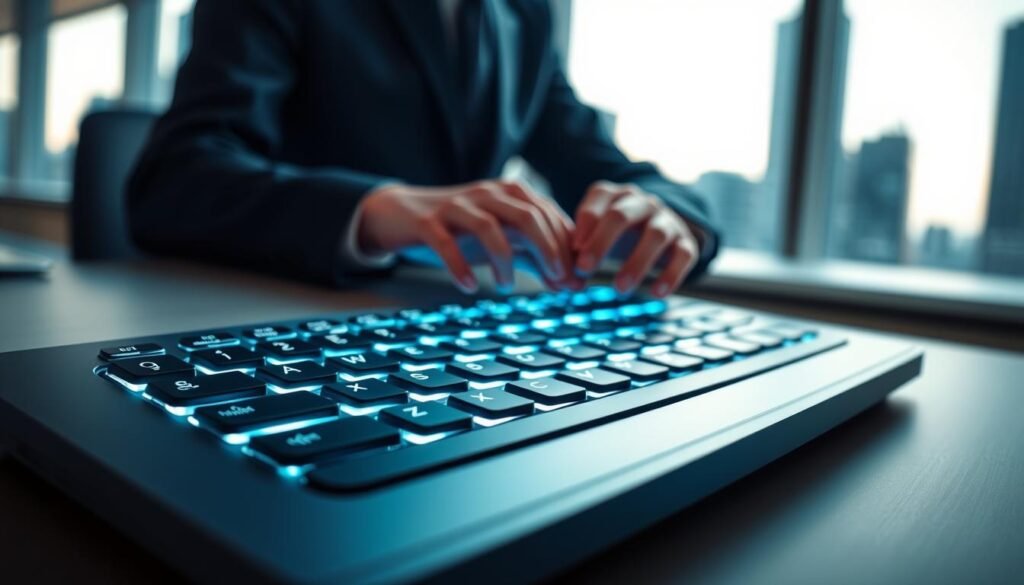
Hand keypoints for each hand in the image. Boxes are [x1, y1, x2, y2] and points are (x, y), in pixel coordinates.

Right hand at [358, 180, 577, 292]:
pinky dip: (460, 265)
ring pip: (488, 227)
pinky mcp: (427, 221)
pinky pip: (446, 242)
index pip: (547, 216)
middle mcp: (486, 194)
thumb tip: (570, 285)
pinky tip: (470, 286)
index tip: (575, 278)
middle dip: (547, 249)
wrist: (400, 214)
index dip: (566, 247)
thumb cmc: (459, 230)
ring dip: (504, 259)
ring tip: (507, 287)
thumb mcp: (502, 240)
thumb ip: (535, 258)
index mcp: (509, 194)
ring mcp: (456, 206)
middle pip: (526, 216)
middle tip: (557, 280)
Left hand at [573, 181, 700, 297]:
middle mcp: (642, 202)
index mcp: (615, 195)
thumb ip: (580, 246)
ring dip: (636, 263)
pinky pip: (684, 255)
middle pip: (621, 215)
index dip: (584, 223)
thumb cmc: (617, 234)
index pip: (598, 198)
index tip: (572, 250)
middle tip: (584, 269)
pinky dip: (671, 274)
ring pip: (655, 235)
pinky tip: (657, 294)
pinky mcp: (686, 241)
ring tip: (619, 290)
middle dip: (601, 242)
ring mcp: (666, 219)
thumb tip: (563, 273)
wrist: (661, 231)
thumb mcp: (596, 232)